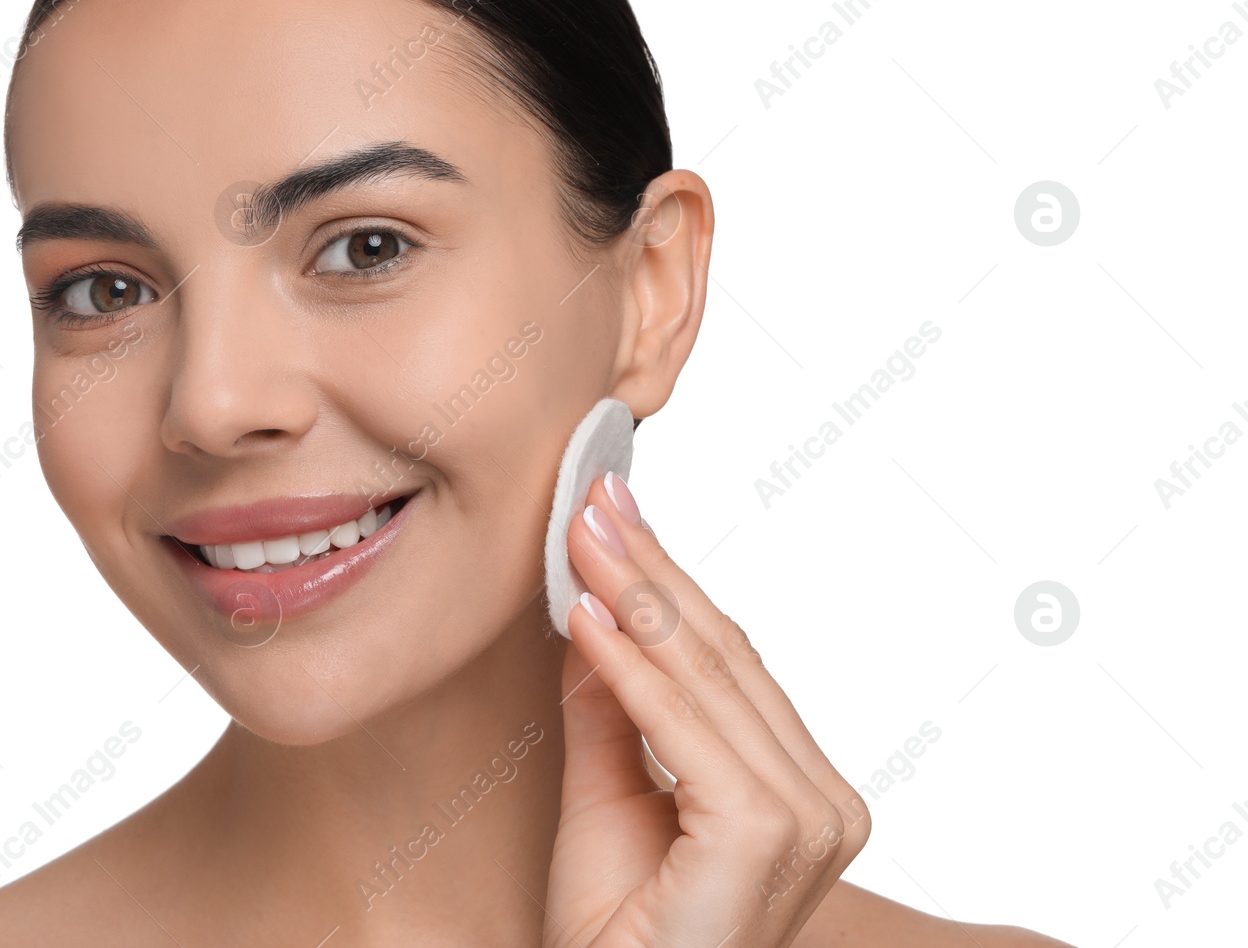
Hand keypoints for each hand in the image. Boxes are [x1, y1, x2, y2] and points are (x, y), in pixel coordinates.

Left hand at [544, 472, 869, 947]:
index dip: (666, 583)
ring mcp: (806, 819)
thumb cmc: (618, 931)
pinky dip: (632, 669)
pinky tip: (587, 615)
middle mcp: (823, 803)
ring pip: (707, 680)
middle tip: (592, 499)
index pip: (730, 663)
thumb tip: (596, 611)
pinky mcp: (767, 834)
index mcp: (802, 791)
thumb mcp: (606, 794)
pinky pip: (682, 729)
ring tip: (580, 535)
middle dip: (650, 570)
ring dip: (636, 598)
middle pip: (724, 657)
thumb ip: (612, 707)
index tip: (611, 514)